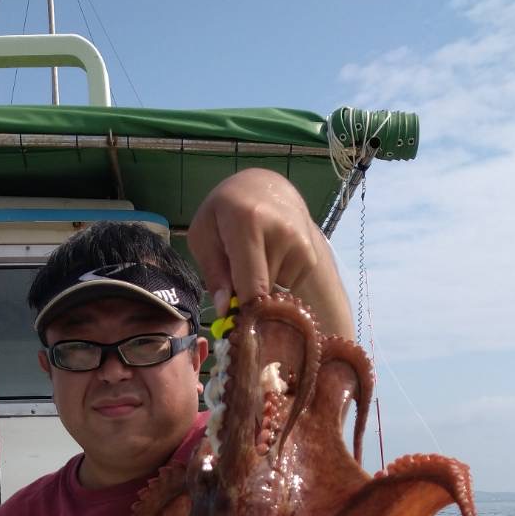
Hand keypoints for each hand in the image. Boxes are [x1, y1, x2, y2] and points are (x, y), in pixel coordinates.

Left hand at [188, 169, 319, 315]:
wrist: (264, 186)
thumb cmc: (224, 211)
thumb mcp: (204, 235)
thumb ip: (214, 274)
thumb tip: (226, 311)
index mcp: (247, 222)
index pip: (251, 285)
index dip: (244, 314)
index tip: (235, 330)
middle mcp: (281, 232)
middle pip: (263, 293)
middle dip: (247, 300)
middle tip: (232, 287)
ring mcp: (301, 245)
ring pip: (276, 292)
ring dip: (261, 287)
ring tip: (252, 258)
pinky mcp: (311, 256)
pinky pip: (287, 285)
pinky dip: (274, 280)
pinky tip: (267, 257)